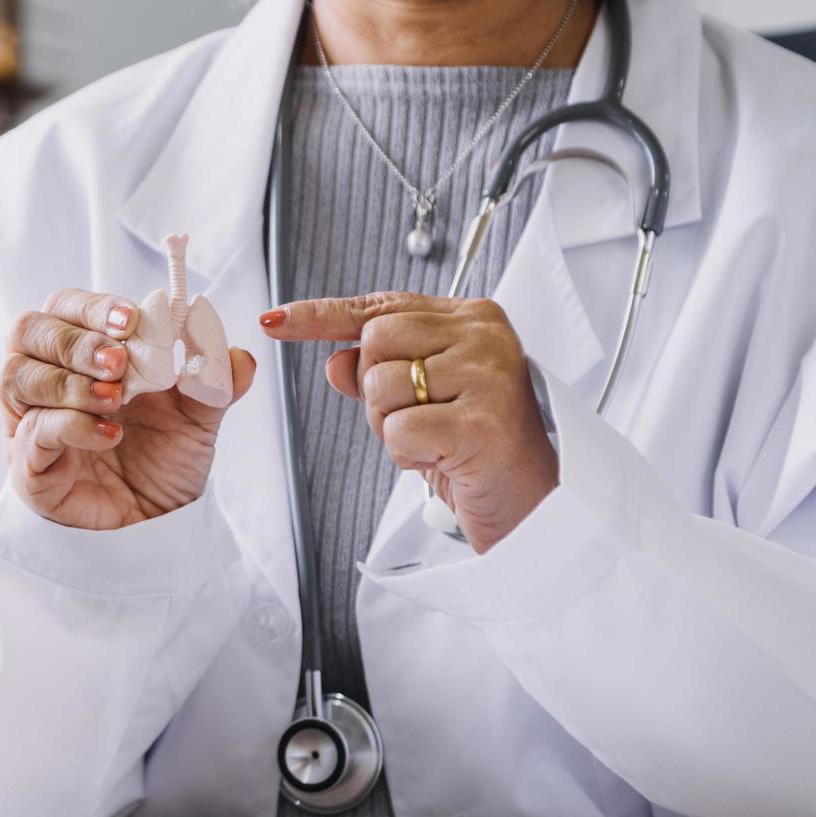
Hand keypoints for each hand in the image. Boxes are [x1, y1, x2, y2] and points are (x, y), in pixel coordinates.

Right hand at [0, 288, 256, 529]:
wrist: (155, 523)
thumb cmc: (161, 460)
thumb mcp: (199, 417)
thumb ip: (214, 381)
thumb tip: (239, 355)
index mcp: (82, 352)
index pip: (66, 306)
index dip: (94, 306)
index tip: (131, 320)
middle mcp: (46, 377)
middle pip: (29, 330)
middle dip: (77, 341)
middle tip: (120, 363)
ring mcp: (30, 419)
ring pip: (17, 375)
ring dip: (69, 381)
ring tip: (115, 400)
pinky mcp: (28, 463)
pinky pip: (33, 431)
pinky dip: (72, 425)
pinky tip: (109, 436)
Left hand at [260, 292, 555, 552]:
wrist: (539, 509)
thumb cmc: (484, 452)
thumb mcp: (428, 402)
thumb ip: (383, 374)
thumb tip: (335, 360)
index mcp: (474, 319)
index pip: (381, 307)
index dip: (322, 315)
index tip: (276, 320)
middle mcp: (484, 337)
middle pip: (374, 341)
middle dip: (375, 389)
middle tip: (417, 418)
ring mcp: (486, 376)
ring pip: (380, 386)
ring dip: (390, 425)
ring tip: (435, 440)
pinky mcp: (481, 422)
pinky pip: (397, 431)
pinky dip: (405, 454)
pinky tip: (442, 458)